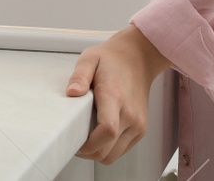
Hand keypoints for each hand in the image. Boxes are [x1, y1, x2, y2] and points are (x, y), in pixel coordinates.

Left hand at [66, 23, 171, 164]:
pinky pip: (122, 151)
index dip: (88, 144)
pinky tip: (98, 136)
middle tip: (73, 141)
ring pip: (113, 155)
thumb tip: (72, 92)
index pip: (106, 131)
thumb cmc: (111, 60)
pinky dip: (108, 150)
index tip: (73, 140)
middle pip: (107, 150)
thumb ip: (79, 75)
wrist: (138, 58)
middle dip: (87, 152)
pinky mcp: (141, 129)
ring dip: (97, 153)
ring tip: (85, 139)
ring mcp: (137, 124)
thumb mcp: (90, 58)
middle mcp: (130, 114)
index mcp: (115, 97)